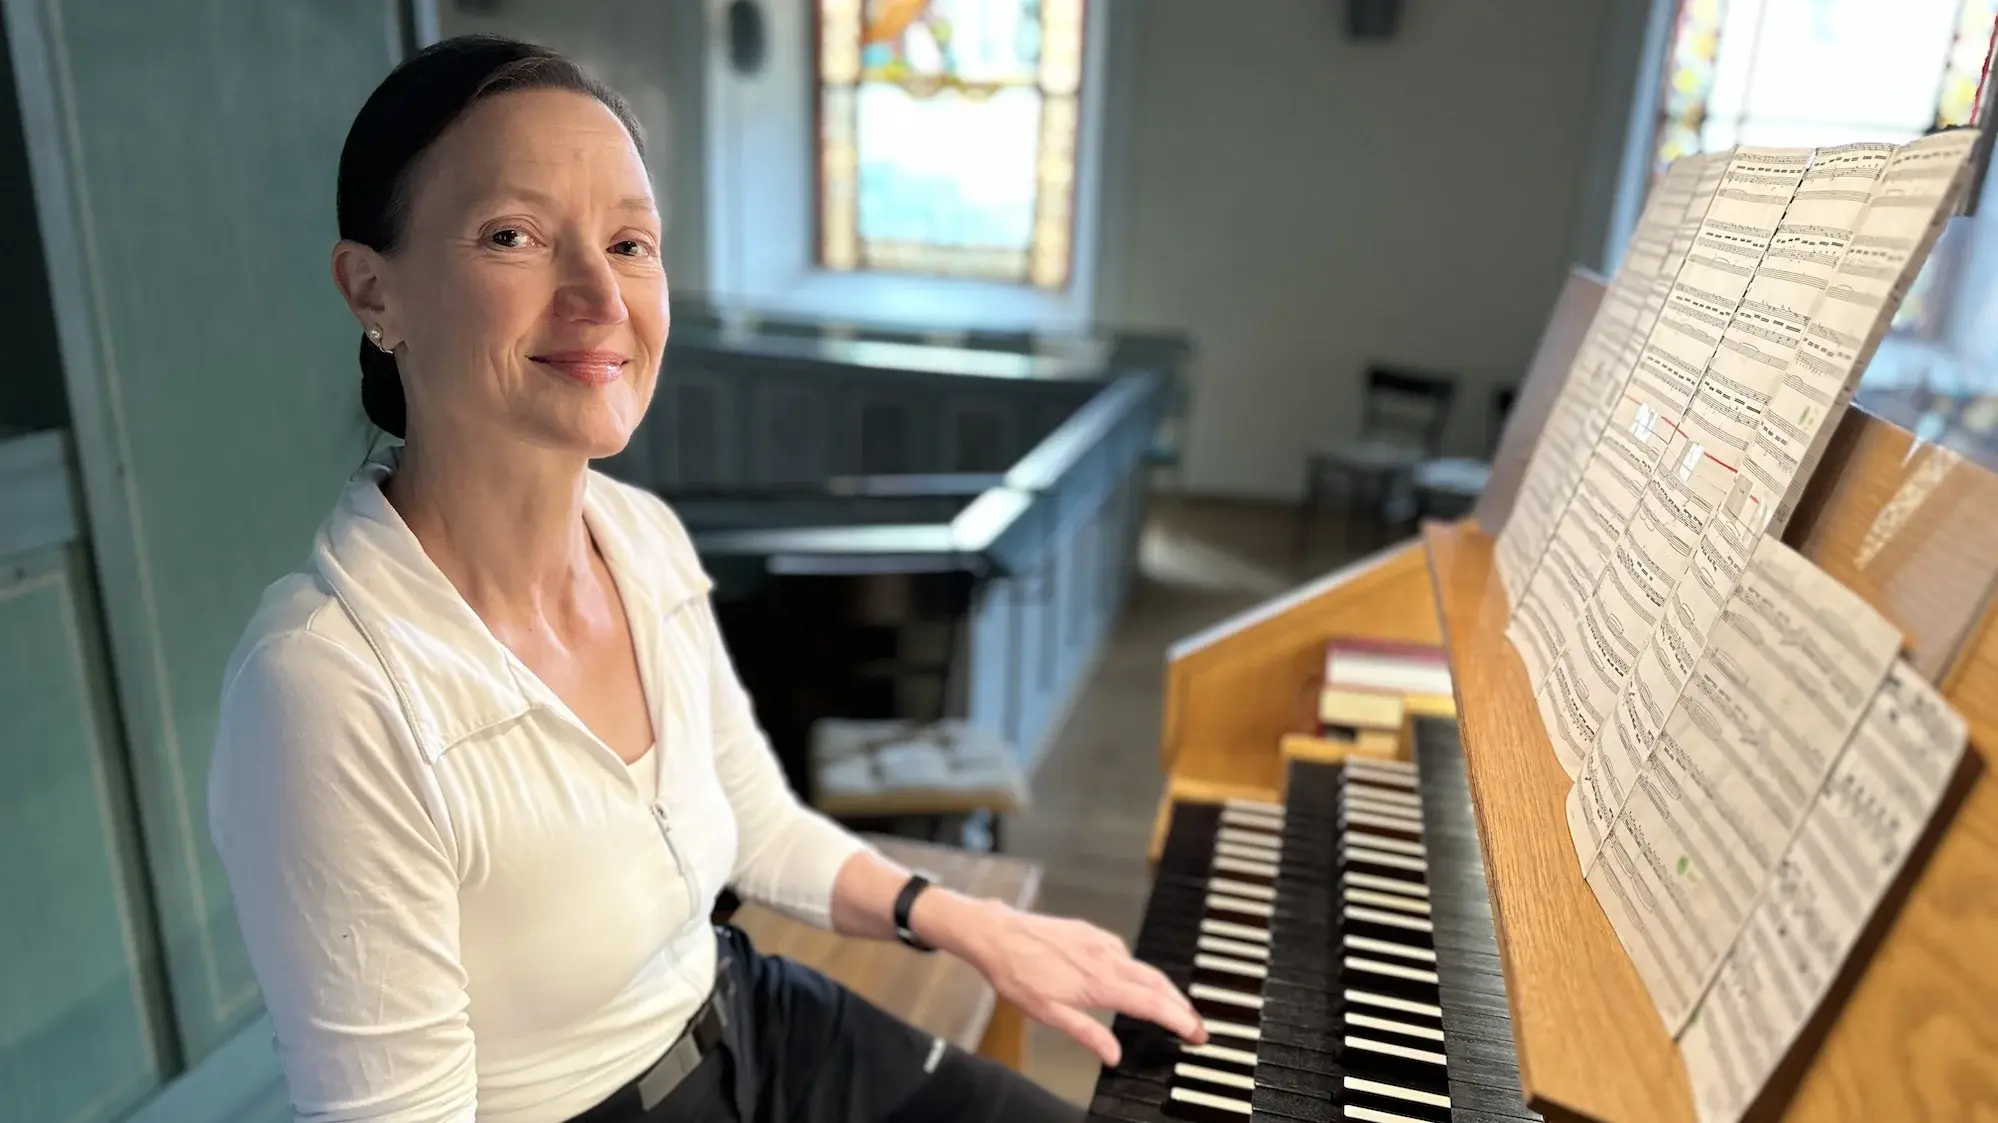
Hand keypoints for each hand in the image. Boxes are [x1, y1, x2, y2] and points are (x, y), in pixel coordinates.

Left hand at [946, 901, 1207, 1066]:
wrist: (996, 933)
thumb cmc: (1017, 975)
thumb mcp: (1047, 1013)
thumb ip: (1085, 1033)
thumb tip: (1113, 1054)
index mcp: (1099, 984)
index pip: (1152, 1005)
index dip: (1179, 1020)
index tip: (1197, 1034)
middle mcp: (1106, 959)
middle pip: (1158, 983)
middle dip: (1181, 1005)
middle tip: (1195, 1025)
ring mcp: (1100, 942)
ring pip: (1142, 967)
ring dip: (1161, 988)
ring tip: (1170, 1006)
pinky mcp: (1091, 932)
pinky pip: (1123, 953)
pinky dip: (1136, 970)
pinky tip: (1129, 979)